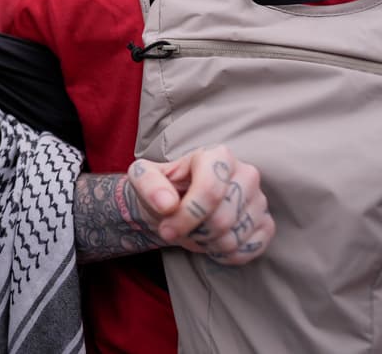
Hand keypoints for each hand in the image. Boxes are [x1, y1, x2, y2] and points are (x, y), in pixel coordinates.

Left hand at [127, 144, 273, 265]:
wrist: (174, 203)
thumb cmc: (161, 187)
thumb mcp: (143, 178)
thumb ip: (149, 184)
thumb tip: (166, 204)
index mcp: (218, 155)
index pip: (210, 192)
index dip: (186, 216)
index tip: (166, 230)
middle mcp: (246, 173)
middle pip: (222, 219)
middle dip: (194, 232)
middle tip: (179, 229)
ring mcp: (260, 199)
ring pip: (234, 237)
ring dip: (206, 244)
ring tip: (194, 232)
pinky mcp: (267, 222)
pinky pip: (250, 249)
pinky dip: (225, 254)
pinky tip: (211, 243)